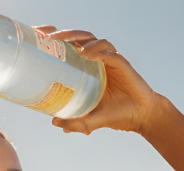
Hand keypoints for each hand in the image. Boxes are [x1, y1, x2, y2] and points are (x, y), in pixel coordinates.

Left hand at [41, 28, 160, 134]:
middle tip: (49, 36)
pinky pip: (108, 52)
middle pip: (80, 39)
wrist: (141, 117)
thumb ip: (74, 123)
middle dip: (65, 34)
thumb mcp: (90, 121)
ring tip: (66, 42)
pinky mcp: (122, 64)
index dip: (58, 40)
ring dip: (79, 38)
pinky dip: (96, 50)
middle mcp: (98, 61)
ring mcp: (110, 61)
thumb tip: (55, 122)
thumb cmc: (117, 115)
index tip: (42, 37)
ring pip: (94, 40)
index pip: (71, 48)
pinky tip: (84, 53)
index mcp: (89, 69)